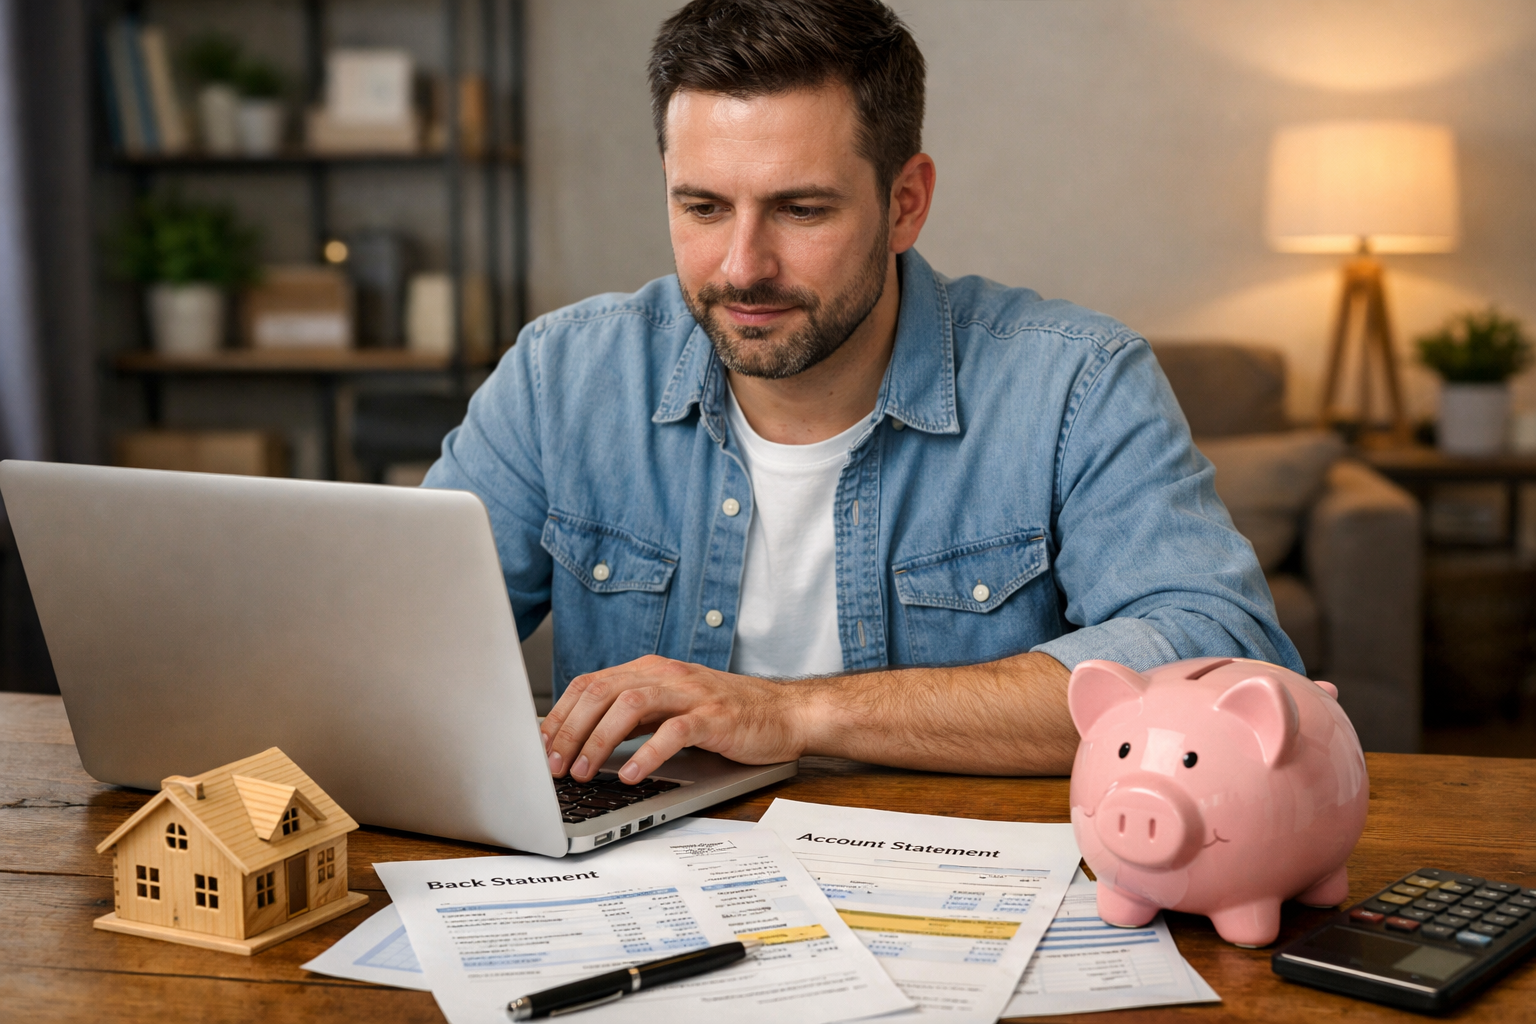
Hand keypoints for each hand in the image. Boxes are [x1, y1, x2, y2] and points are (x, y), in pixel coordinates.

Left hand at [539, 655, 808, 784]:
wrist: (785, 713)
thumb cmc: (727, 716)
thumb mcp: (670, 709)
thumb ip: (632, 718)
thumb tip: (581, 740)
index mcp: (650, 670)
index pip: (589, 684)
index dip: (559, 715)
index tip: (539, 746)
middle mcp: (666, 675)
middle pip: (601, 691)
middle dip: (570, 729)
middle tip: (553, 765)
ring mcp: (691, 694)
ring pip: (630, 704)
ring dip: (599, 740)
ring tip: (584, 771)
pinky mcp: (714, 717)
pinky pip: (673, 731)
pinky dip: (646, 754)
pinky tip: (630, 775)